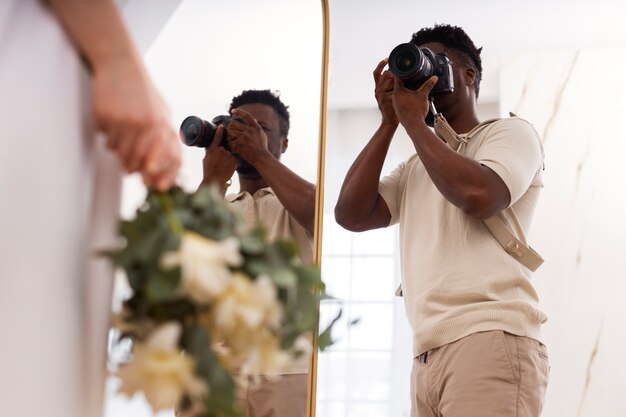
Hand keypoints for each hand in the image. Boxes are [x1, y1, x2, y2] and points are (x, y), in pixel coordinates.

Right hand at [91, 56, 180, 190]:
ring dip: (119, 152)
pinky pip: (106, 139)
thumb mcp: (160, 112)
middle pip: (140, 163)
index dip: (164, 176)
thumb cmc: (142, 93)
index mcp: (164, 125)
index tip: (155, 185)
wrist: (121, 64)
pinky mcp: (106, 117)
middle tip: (128, 166)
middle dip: (133, 167)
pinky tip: (111, 120)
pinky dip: (107, 135)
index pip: (170, 159)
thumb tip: (156, 172)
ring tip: (120, 137)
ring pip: (120, 154)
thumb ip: (163, 140)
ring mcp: (126, 121)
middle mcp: (148, 125)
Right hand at [201, 125, 235, 189]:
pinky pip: (233, 160)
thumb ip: (210, 151)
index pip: (217, 137)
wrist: (215, 180)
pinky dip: (230, 164)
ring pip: (229, 155)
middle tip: (218, 163)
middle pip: (224, 149)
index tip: (222, 126)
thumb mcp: (206, 158)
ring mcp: (228, 155)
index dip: (219, 131)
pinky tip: (226, 169)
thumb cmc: (208, 170)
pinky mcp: (234, 161)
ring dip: (226, 160)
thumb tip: (210, 146)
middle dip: (222, 154)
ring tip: (221, 167)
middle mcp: (221, 150)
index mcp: (212, 149)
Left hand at [226, 108, 270, 164]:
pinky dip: (231, 146)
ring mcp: (244, 136)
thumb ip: (256, 127)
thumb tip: (254, 120)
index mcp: (255, 127)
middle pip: (233, 123)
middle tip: (232, 134)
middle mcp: (250, 130)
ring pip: (230, 132)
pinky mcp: (240, 143)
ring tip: (233, 143)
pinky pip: (230, 142)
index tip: (233, 111)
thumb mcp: (262, 135)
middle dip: (230, 128)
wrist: (262, 158)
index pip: (246, 115)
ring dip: (230, 137)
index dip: (239, 112)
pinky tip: (235, 150)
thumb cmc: (262, 148)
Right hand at [373, 58, 398, 125]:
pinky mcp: (383, 100)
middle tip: (401, 75)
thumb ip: (394, 85)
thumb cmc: (393, 106)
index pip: (377, 72)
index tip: (387, 59)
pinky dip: (397, 90)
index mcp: (378, 87)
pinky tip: (401, 92)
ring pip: (388, 80)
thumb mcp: (392, 93)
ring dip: (396, 81)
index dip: (381, 64)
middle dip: (393, 73)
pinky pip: (391, 90)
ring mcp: (379, 94)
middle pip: (384, 74)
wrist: (390, 120)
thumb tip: (402, 76)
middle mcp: (377, 89)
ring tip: (402, 84)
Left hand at [391, 75, 437, 127]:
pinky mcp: (398, 109)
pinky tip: (412, 99)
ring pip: (399, 93)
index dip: (403, 73)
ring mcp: (395, 104)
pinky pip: (400, 100)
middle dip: (405, 82)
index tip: (408, 71)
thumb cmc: (416, 111)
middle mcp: (394, 97)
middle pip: (398, 85)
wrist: (413, 125)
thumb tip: (434, 78)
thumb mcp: (423, 95)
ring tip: (413, 89)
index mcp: (398, 91)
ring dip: (405, 91)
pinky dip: (405, 98)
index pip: (398, 78)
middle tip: (412, 79)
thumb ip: (428, 85)